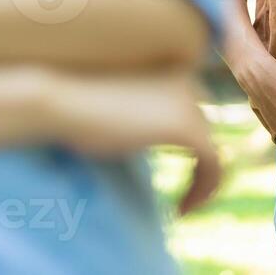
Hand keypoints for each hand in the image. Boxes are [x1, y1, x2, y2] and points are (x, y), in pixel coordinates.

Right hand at [50, 68, 222, 216]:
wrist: (61, 101)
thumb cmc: (76, 107)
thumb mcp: (119, 106)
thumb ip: (145, 115)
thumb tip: (158, 136)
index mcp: (171, 66)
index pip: (195, 110)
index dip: (191, 144)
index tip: (175, 174)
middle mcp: (186, 78)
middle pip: (205, 128)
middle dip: (200, 164)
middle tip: (184, 196)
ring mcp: (189, 101)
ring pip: (211, 147)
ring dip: (203, 181)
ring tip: (181, 206)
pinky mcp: (187, 127)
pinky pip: (214, 164)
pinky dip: (204, 190)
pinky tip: (181, 209)